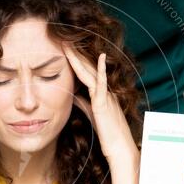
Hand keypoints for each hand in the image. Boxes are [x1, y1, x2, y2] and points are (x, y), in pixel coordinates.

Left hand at [62, 45, 137, 162]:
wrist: (119, 147)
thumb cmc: (108, 133)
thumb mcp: (92, 113)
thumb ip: (83, 102)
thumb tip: (73, 94)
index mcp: (100, 92)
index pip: (84, 72)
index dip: (74, 59)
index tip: (64, 47)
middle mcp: (104, 90)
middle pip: (86, 67)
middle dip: (75, 53)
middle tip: (64, 37)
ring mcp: (105, 95)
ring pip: (91, 72)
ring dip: (81, 57)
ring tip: (70, 43)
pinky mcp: (105, 103)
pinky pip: (103, 84)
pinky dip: (101, 70)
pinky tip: (100, 57)